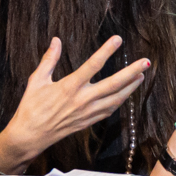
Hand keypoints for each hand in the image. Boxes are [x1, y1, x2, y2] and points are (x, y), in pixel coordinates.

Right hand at [0, 36, 148, 170]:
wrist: (30, 136)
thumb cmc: (31, 107)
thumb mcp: (36, 80)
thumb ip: (49, 59)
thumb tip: (56, 40)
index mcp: (69, 87)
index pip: (93, 65)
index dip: (106, 51)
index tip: (118, 39)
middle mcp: (82, 99)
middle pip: (113, 84)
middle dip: (131, 72)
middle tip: (146, 62)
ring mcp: (87, 112)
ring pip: (116, 99)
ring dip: (131, 87)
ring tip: (141, 76)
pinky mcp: (88, 122)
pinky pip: (109, 111)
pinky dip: (120, 101)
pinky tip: (127, 94)